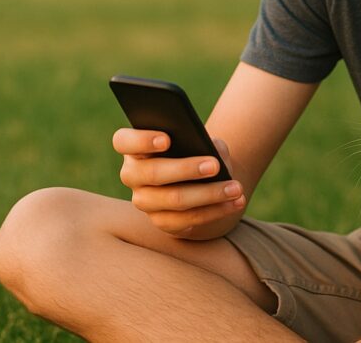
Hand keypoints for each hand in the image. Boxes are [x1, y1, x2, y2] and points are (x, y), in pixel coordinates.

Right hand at [113, 128, 245, 237]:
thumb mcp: (200, 139)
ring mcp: (145, 201)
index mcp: (134, 148)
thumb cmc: (197, 149)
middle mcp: (132, 175)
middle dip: (185, 169)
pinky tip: (236, 202)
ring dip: (208, 194)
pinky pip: (187, 220)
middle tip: (214, 165)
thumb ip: (201, 139)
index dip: (141, 140)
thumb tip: (211, 149)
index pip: (123, 141)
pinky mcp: (161, 222)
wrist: (202, 178)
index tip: (167, 139)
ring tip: (235, 187)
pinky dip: (216, 211)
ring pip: (173, 200)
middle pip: (151, 173)